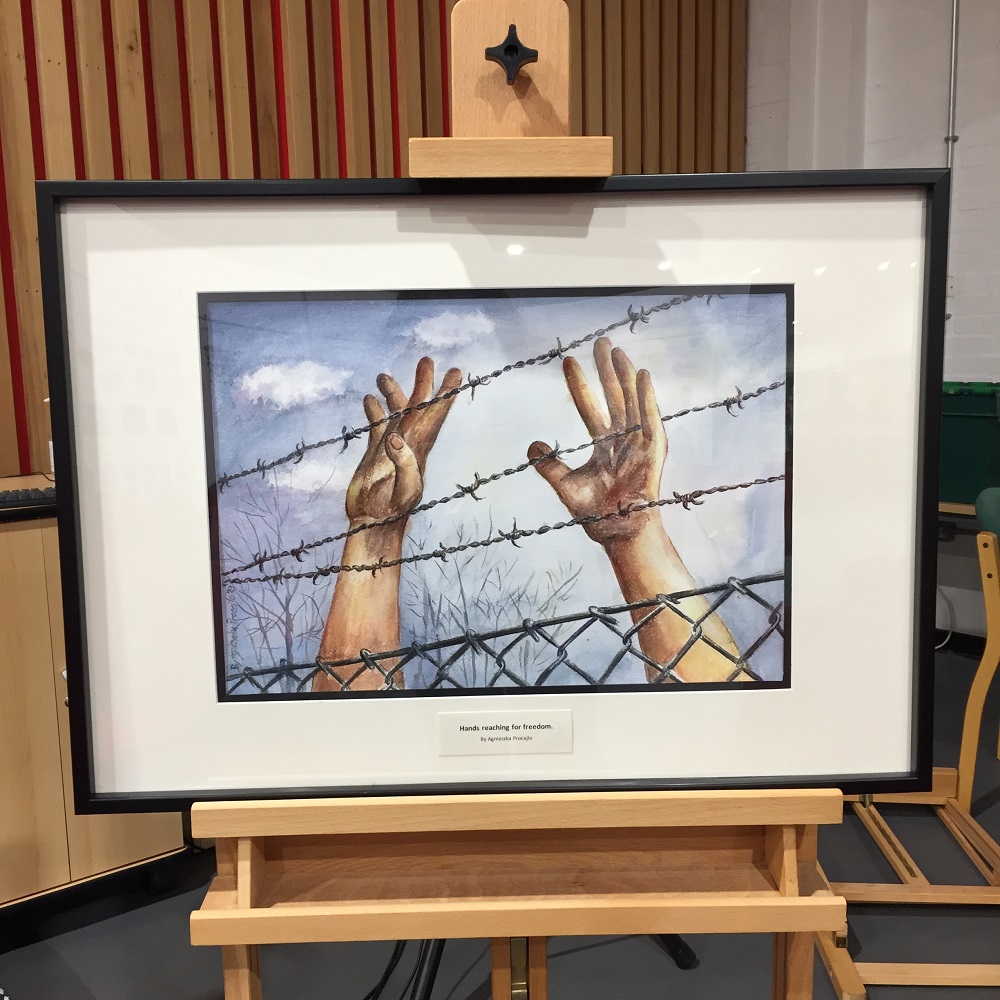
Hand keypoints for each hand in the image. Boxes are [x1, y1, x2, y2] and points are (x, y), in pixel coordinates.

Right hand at [345, 357, 461, 526]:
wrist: (374, 524)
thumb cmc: (391, 511)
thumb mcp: (403, 490)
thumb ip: (403, 464)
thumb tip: (395, 436)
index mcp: (418, 448)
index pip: (435, 415)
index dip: (445, 393)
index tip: (455, 372)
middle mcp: (407, 444)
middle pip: (419, 407)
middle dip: (424, 384)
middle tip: (426, 359)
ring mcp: (391, 448)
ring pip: (396, 413)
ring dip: (394, 394)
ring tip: (383, 375)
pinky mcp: (375, 455)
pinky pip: (377, 426)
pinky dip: (374, 412)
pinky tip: (368, 399)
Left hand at [528, 337, 665, 544]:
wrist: (617, 533)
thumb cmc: (595, 514)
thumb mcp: (565, 486)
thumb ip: (549, 465)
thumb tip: (531, 445)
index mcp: (603, 444)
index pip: (589, 407)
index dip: (579, 385)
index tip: (567, 362)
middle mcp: (622, 439)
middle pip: (613, 396)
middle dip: (606, 370)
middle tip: (599, 342)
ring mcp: (638, 443)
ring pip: (631, 401)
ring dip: (625, 375)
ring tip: (616, 351)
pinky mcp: (652, 451)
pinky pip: (651, 419)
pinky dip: (647, 398)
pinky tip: (642, 376)